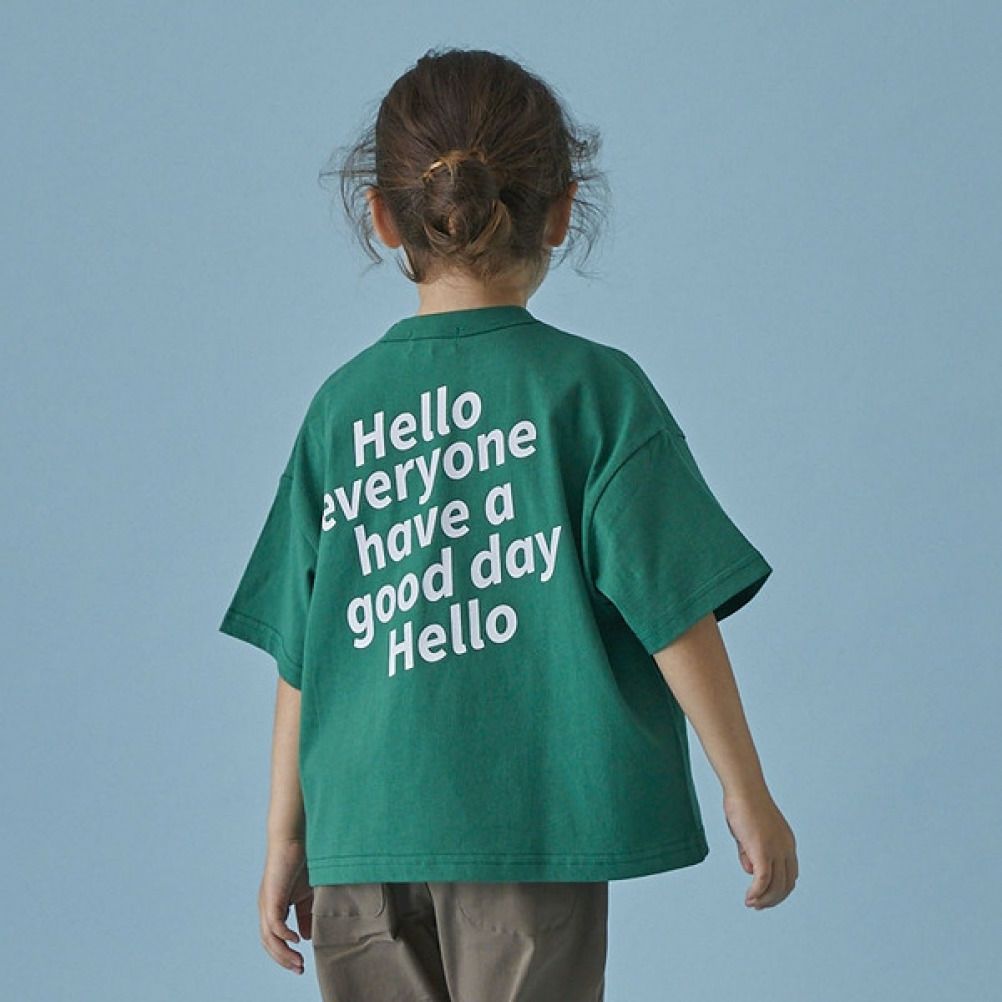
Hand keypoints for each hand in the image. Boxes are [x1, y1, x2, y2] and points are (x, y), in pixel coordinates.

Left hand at [258, 838, 312, 973]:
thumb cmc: (301, 863)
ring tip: (297, 961)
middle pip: (269, 943)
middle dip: (284, 959)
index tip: (300, 964)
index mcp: (274, 908)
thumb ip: (305, 915)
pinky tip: (295, 940)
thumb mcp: (306, 894)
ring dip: (283, 953)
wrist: (294, 839)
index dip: (285, 954)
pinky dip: (283, 935)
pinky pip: (274, 924)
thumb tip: (305, 937)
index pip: (274, 939)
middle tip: (298, 969)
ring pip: (270, 938)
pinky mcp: (272, 897)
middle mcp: (266, 908)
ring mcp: (267, 903)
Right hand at [723, 790, 797, 909]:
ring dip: (764, 900)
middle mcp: (786, 849)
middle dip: (773, 899)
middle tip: (758, 905)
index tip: (765, 895)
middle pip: (786, 885)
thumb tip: (750, 871)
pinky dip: (756, 893)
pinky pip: (762, 881)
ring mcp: (776, 850)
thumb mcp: (748, 833)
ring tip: (752, 903)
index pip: (790, 874)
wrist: (743, 789)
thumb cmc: (743, 804)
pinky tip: (749, 898)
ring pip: (775, 887)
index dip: (779, 889)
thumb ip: (750, 853)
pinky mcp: (763, 851)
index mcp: (787, 843)